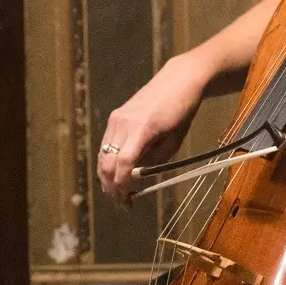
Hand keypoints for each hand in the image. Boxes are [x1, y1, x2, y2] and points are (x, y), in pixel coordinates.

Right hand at [97, 55, 212, 205]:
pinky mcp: (115, 117)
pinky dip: (109, 162)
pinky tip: (116, 173)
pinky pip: (106, 145)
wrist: (179, 80)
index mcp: (143, 129)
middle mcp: (124, 123)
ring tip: (117, 193)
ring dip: (107, 177)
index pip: (124, 163)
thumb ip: (155, 160)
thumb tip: (138, 176)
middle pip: (108, 162)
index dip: (122, 184)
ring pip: (103, 155)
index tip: (127, 199)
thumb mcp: (174, 140)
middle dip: (112, 186)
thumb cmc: (182, 111)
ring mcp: (117, 119)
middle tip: (122, 203)